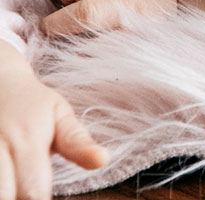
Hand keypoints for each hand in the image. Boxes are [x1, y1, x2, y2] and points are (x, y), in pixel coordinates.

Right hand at [0, 42, 107, 199]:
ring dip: (7, 191)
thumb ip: (78, 142)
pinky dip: (0, 184)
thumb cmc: (34, 106)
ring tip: (20, 183)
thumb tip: (102, 160)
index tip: (47, 198)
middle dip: (21, 199)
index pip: (34, 191)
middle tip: (35, 190)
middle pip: (7, 196)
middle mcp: (0, 151)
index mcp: (28, 142)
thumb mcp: (60, 116)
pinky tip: (8, 180)